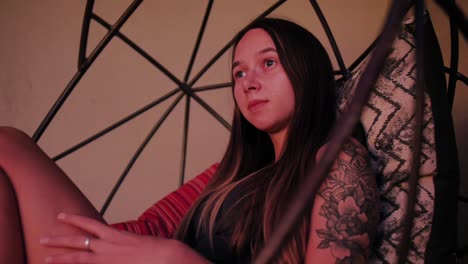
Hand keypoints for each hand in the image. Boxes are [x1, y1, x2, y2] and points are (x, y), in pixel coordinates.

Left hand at [40, 213, 208, 263]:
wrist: (168, 256)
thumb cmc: (161, 250)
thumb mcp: (143, 242)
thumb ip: (129, 244)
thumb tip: (125, 247)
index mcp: (116, 235)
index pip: (90, 224)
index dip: (75, 219)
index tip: (62, 215)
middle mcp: (108, 246)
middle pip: (78, 241)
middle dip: (59, 239)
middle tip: (42, 237)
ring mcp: (108, 259)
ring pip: (78, 257)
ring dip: (60, 257)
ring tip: (45, 257)